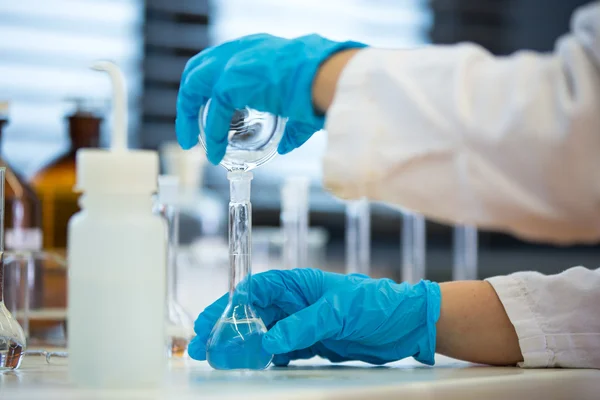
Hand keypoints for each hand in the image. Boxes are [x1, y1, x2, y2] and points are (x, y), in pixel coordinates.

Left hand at [176, 34, 365, 163]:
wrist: (330, 77)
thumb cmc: (325, 87)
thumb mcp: (301, 105)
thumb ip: (291, 127)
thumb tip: (284, 146)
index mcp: (257, 50)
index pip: (220, 63)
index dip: (208, 88)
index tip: (206, 111)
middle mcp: (242, 51)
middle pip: (198, 68)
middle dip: (189, 100)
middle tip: (190, 128)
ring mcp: (234, 63)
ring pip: (194, 84)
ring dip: (188, 115)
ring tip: (190, 142)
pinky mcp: (232, 81)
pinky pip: (213, 112)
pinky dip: (211, 135)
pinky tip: (215, 154)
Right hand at [189, 269, 440, 365]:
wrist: (404, 325)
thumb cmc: (374, 304)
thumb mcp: (336, 312)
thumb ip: (301, 326)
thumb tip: (269, 341)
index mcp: (299, 283)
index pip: (256, 289)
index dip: (230, 304)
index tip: (211, 321)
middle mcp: (296, 302)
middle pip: (253, 313)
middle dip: (227, 326)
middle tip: (203, 345)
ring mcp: (302, 323)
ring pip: (263, 333)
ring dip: (241, 345)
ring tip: (218, 359)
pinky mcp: (311, 342)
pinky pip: (280, 350)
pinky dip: (264, 357)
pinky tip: (250, 365)